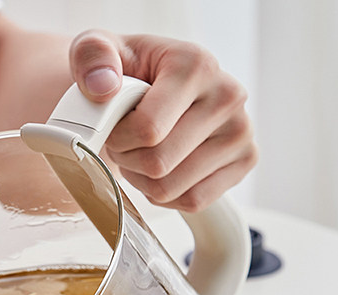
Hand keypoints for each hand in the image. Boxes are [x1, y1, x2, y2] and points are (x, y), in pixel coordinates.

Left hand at [69, 31, 257, 211]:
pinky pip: (193, 201)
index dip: (118, 139)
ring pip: (171, 188)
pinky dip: (167, 196)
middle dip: (129, 161)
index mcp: (196, 66)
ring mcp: (241, 131)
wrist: (157, 88)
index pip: (148, 130)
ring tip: (142, 155)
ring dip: (143, 181)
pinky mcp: (245, 160)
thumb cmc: (128, 74)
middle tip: (126, 144)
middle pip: (158, 164)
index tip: (114, 129)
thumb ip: (91, 56)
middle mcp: (228, 96)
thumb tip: (103, 87)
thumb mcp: (99, 49)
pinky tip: (162, 171)